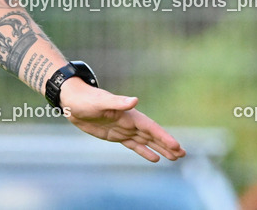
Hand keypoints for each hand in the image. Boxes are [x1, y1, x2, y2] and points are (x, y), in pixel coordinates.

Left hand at [58, 77, 186, 161]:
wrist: (72, 100)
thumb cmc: (86, 98)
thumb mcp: (100, 101)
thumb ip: (118, 102)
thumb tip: (135, 100)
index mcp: (128, 115)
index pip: (150, 127)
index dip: (163, 137)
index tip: (176, 146)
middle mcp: (129, 122)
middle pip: (152, 135)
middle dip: (167, 144)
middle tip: (183, 154)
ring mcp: (123, 129)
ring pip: (146, 141)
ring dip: (160, 148)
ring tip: (175, 157)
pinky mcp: (115, 135)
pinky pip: (133, 145)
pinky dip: (144, 151)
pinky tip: (154, 158)